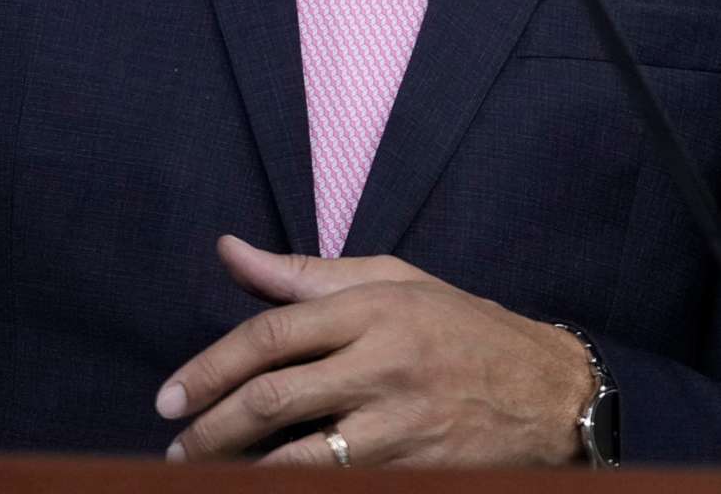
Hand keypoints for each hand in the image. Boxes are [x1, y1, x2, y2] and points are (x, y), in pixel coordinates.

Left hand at [157, 234, 593, 467]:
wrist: (551, 394)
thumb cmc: (462, 329)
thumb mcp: (393, 282)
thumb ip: (305, 274)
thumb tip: (229, 250)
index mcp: (373, 308)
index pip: (271, 335)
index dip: (209, 368)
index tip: (169, 397)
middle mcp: (384, 364)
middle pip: (274, 398)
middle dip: (211, 427)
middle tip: (176, 445)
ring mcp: (401, 426)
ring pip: (299, 457)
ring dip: (241, 470)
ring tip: (205, 475)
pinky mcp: (416, 473)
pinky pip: (338, 485)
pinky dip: (294, 487)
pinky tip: (267, 486)